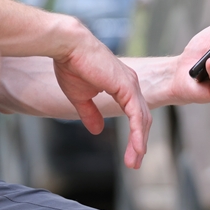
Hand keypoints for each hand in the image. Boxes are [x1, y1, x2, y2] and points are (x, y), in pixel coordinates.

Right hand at [52, 18, 150, 168]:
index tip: (131, 154)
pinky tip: (138, 148)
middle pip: (142, 119)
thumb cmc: (71, 65)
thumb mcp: (81, 96)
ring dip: (139, 143)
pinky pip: (136, 115)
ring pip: (142, 120)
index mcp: (123, 86)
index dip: (134, 135)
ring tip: (134, 161)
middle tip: (134, 163)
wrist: (67, 46)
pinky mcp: (126, 87)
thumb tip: (97, 130)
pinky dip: (138, 133)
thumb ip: (90, 113)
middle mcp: (131, 85)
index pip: (134, 114)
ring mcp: (131, 85)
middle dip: (138, 143)